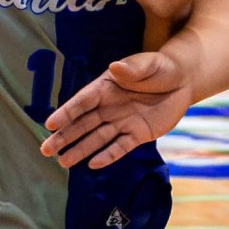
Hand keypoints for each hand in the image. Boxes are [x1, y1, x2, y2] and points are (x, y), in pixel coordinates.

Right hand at [40, 52, 191, 169]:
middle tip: (46, 150)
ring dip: (80, 150)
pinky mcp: (137, 134)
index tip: (50, 124)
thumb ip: (132, 68)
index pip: (82, 101)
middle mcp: (109, 107)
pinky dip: (108, 156)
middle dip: (64, 137)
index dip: (66, 113)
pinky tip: (92, 165)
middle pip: (82, 124)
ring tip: (62, 161)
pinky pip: (120, 147)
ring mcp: (122, 122)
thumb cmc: (161, 67)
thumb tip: (115, 68)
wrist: (183, 81)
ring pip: (97, 138)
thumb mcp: (149, 64)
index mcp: (106, 87)